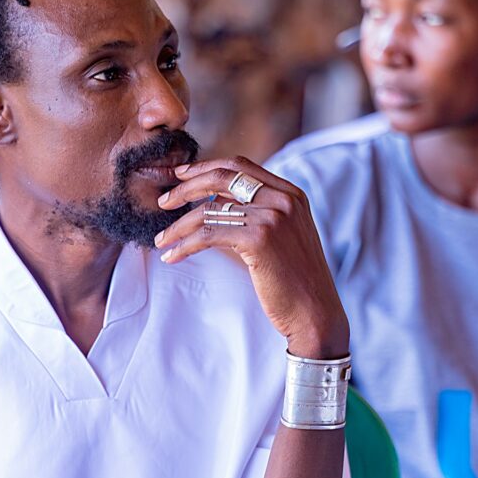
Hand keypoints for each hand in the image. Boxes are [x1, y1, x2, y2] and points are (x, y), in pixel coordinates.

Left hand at [155, 156, 348, 358]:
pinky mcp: (259, 239)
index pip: (240, 165)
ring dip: (179, 225)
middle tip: (164, 202)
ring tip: (162, 240)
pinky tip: (172, 257)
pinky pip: (208, 235)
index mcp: (290, 193)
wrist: (315, 312)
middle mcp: (283, 198)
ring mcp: (272, 216)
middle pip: (221, 177)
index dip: (205, 167)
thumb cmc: (295, 280)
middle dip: (186, 188)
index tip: (181, 176)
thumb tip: (216, 205)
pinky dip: (184, 245)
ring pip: (209, 210)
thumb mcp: (285, 235)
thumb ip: (261, 213)